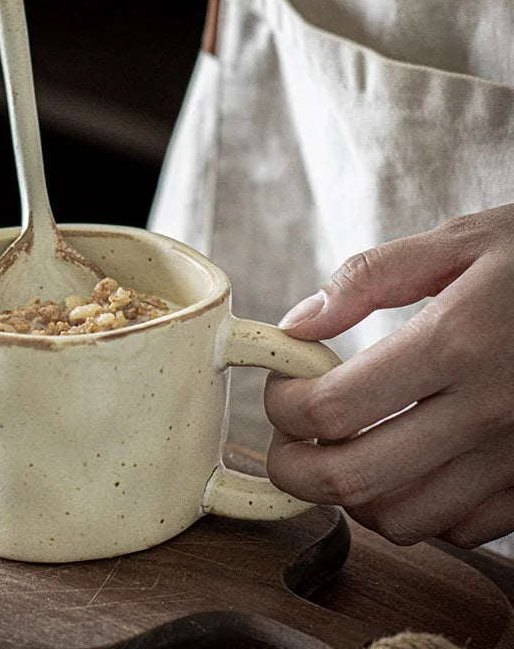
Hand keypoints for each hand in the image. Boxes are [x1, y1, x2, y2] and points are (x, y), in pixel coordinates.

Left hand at [264, 205, 513, 548]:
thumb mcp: (460, 243)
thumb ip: (369, 278)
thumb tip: (298, 324)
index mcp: (457, 344)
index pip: (333, 407)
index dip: (284, 404)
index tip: (285, 385)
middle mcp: (487, 414)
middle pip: (352, 479)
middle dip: (294, 466)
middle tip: (287, 436)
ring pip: (399, 518)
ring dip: (349, 492)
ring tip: (342, 448)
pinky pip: (455, 528)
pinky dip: (411, 506)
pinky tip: (406, 461)